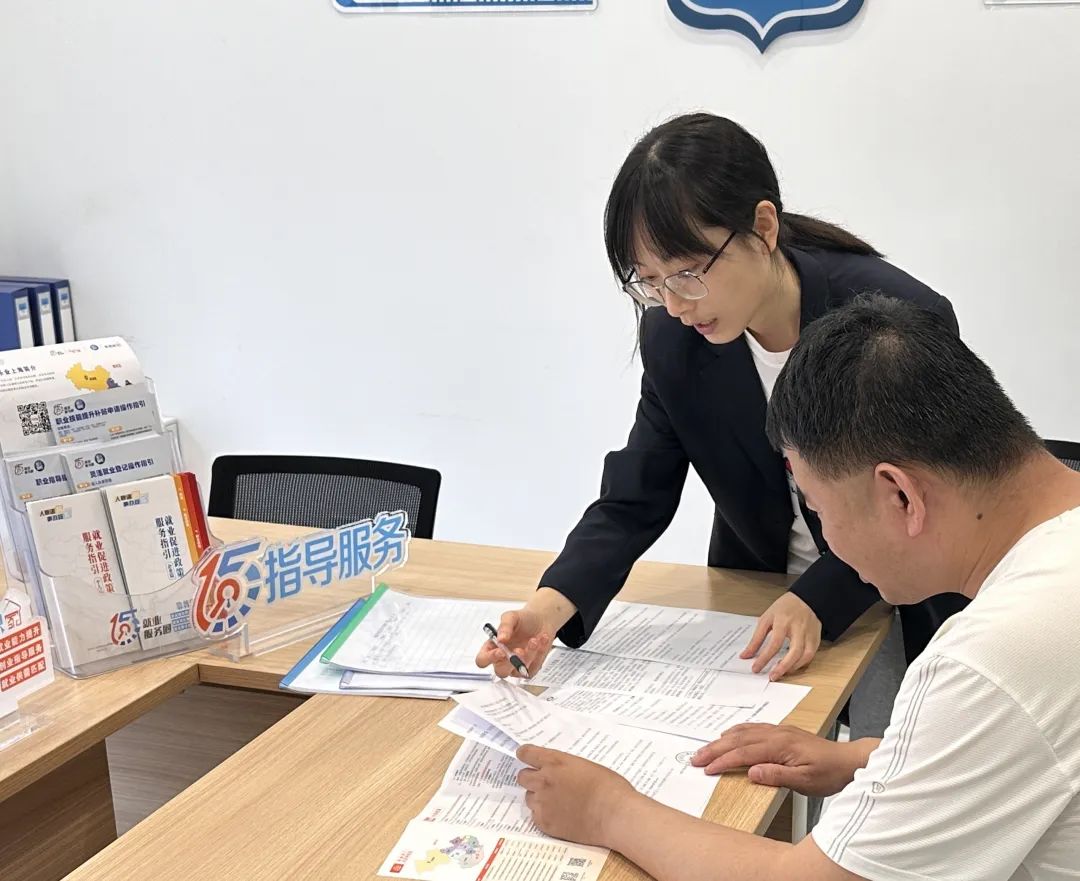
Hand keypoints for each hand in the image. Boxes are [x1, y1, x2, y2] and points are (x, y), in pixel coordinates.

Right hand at [475, 608, 555, 678]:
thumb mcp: (512, 616)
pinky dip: (539, 654)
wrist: (541, 620)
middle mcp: (502, 660)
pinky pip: (533, 668)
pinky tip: (541, 640)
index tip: (500, 651)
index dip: (489, 658)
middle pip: (500, 671)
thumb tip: (501, 638)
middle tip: (519, 650)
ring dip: (528, 655)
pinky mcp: (530, 669)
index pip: (483, 660)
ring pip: (519, 670)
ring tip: (534, 639)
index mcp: (492, 648)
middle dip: (510, 662)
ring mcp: (516, 666)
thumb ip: (505, 626)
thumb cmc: (523, 619)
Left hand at [516, 745, 637, 845]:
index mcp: (555, 762)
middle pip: (522, 776)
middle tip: (544, 783)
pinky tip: (560, 816)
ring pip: (528, 798)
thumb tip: (561, 773)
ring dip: (538, 797)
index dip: (525, 755)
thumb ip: (566, 767)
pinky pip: (535, 816)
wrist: (614, 815)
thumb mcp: (586, 766)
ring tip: (556, 802)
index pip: (526, 753)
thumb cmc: (608, 787)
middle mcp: (544, 781)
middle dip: (531, 778)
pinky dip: (544, 815)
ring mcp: (543, 803)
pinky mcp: (545, 824)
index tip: (526, 757)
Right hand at [691, 723, 866, 796]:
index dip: (723, 760)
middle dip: (715, 749)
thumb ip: (777, 776)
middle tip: (696, 758)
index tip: (706, 768)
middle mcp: (776, 734)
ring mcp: (779, 731)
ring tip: (706, 748)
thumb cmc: (829, 773)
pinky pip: (753, 728)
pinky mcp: (782, 732)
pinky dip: (737, 731)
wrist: (849, 761)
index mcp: (780, 746)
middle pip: (738, 739)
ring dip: (722, 740)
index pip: (744, 753)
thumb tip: (751, 771)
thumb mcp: (806, 782)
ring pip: (743, 731)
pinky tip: (730, 734)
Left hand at [741, 592, 821, 679]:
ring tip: (780, 673)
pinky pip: (810, 656)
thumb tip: (746, 655)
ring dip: (792, 668)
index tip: (756, 668)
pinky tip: (791, 666)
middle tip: (772, 676)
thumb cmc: (785, 608)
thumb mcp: (766, 618)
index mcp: (783, 621)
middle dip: (783, 667)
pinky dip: (801, 664)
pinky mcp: (816, 639)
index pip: (774, 643)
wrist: (806, 599)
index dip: (764, 658)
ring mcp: (809, 634)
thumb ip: (756, 638)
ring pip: (805, 656)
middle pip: (794, 652)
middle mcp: (799, 628)